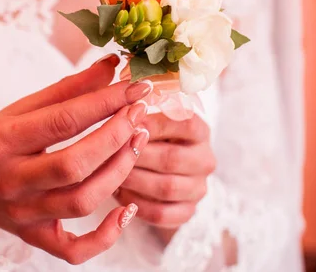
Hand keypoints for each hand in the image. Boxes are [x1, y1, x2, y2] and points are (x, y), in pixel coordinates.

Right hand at [0, 54, 152, 264]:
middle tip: (139, 114)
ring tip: (136, 142)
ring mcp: (23, 214)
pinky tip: (127, 209)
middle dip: (116, 136)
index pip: (63, 120)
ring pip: (82, 201)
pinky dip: (106, 236)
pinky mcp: (35, 237)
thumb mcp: (18, 110)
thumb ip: (66, 90)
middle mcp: (10, 180)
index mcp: (2, 140)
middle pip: (75, 164)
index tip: (136, 88)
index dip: (106, 102)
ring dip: (119, 171)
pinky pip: (75, 250)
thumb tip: (111, 67)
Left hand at [114, 113, 214, 238]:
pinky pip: (161, 213)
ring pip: (166, 188)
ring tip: (110, 172)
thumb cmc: (150, 137)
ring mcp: (198, 188)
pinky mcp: (187, 212)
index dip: (154, 124)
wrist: (159, 170)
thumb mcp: (151, 118)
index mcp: (200, 130)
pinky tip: (119, 194)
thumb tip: (125, 102)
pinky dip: (137, 204)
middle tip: (110, 152)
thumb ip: (142, 111)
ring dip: (135, 180)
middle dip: (137, 155)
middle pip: (172, 159)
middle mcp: (205, 159)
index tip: (127, 123)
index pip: (185, 124)